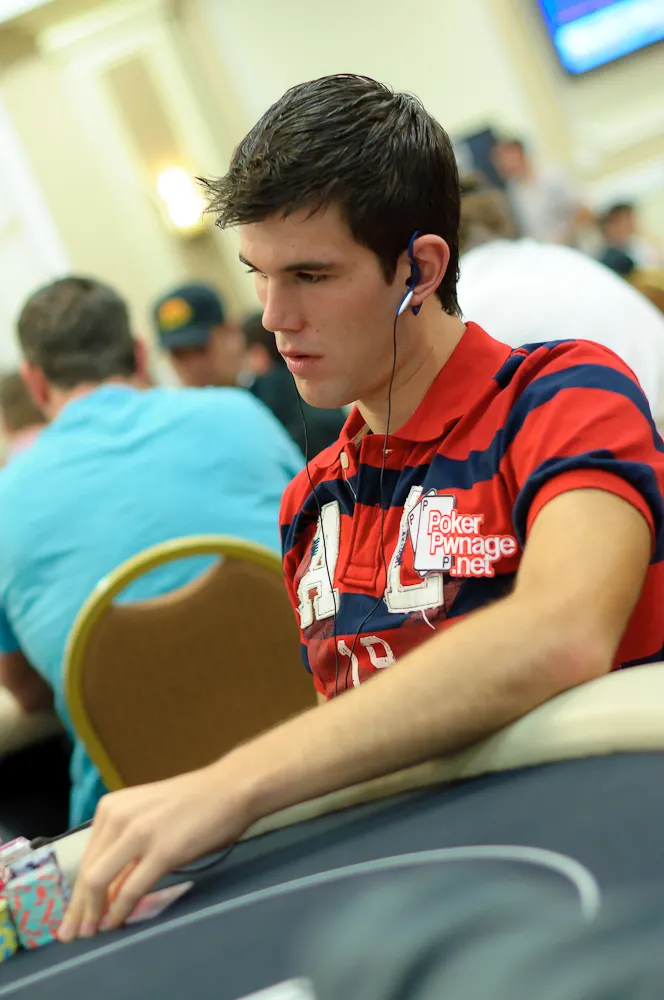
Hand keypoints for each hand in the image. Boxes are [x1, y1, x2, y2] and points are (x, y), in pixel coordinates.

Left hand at [57, 761, 252, 940]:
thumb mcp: (148, 817)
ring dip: (93, 913)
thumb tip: (109, 889)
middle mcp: (118, 817)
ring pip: (100, 881)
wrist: (230, 788)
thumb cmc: (194, 803)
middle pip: (88, 872)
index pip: (86, 857)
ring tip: (91, 933)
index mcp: (111, 807)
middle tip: (72, 934)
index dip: (77, 891)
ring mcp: (139, 833)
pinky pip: (131, 888)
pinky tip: (116, 923)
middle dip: (78, 908)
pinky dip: (120, 910)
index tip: (72, 914)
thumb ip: (126, 846)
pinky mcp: (162, 851)